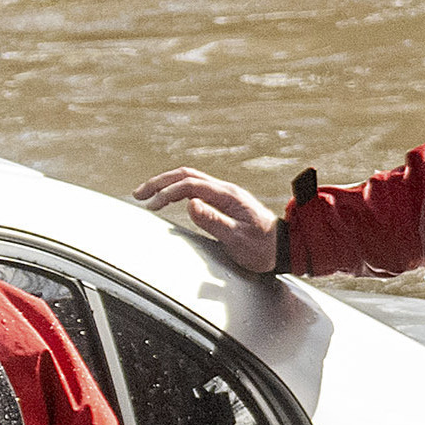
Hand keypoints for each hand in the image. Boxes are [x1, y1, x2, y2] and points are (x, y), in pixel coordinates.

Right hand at [137, 169, 282, 278]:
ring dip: (167, 185)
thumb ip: (214, 222)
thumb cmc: (263, 248)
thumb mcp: (239, 240)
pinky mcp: (224, 203)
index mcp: (228, 196)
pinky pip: (196, 189)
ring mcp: (225, 195)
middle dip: (160, 182)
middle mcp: (226, 191)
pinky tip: (168, 199)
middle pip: (187, 175)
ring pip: (190, 180)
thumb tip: (190, 205)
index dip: (168, 192)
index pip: (191, 185)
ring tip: (147, 196)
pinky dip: (177, 191)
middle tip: (139, 194)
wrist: (285, 249)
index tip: (152, 204)